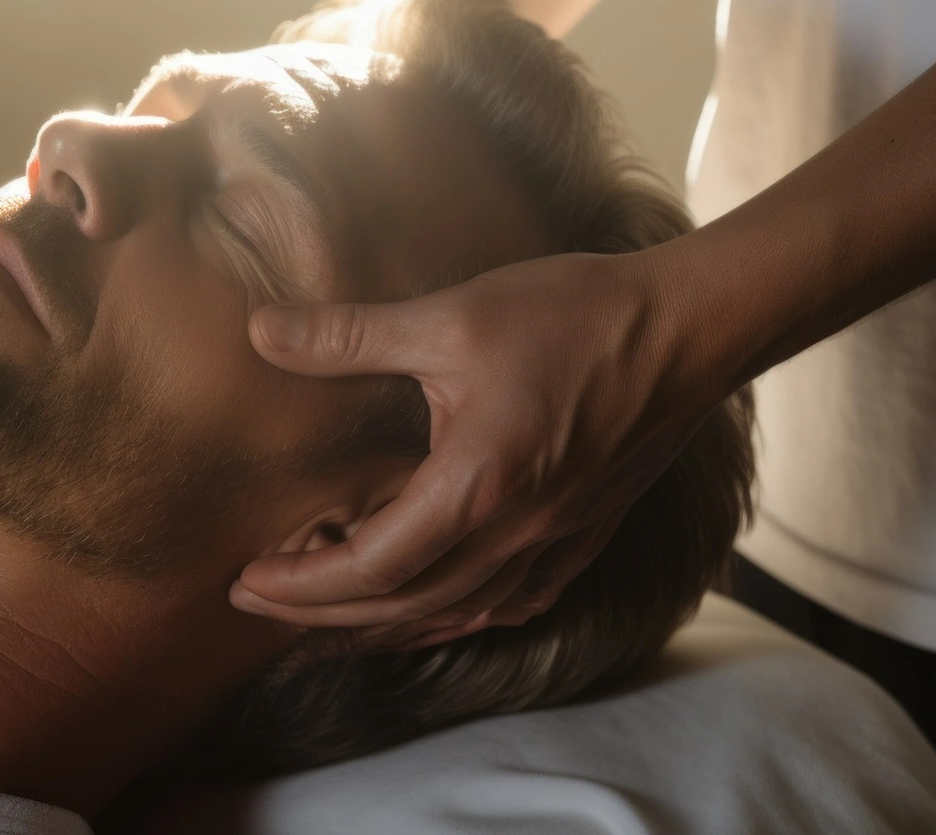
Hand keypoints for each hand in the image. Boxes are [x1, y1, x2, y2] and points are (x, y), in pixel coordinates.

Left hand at [230, 248, 726, 645]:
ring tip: (324, 611)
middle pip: (402, 605)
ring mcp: (556, 544)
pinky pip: (509, 603)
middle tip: (257, 603)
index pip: (369, 567)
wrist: (689, 327)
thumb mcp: (450, 316)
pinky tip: (432, 607)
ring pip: (454, 613)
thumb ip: (348, 335)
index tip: (246, 581)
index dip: (300, 583)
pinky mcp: (584, 536)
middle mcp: (517, 535)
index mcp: (476, 488)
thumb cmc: (573, 315)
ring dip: (381, 621)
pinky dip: (454, 615)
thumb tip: (258, 333)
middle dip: (320, 613)